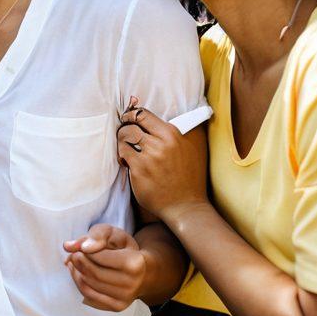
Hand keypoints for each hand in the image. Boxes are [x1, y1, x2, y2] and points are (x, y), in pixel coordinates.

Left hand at [62, 224, 146, 311]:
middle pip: (93, 273)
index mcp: (134, 264)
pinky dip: (79, 284)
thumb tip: (74, 247)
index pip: (99, 257)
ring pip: (89, 286)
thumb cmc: (124, 249)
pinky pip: (90, 297)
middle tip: (74, 254)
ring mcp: (125, 298)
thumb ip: (96, 235)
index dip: (84, 250)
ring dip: (76, 272)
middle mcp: (132, 284)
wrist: (141, 271)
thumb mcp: (113, 233)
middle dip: (78, 262)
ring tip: (73, 262)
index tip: (80, 246)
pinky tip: (78, 273)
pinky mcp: (117, 306)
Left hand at [118, 97, 208, 222]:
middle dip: (125, 125)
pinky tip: (127, 160)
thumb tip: (176, 110)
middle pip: (131, 123)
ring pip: (124, 136)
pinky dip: (122, 154)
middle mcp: (161, 143)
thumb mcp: (194, 147)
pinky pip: (122, 152)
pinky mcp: (139, 170)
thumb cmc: (190, 176)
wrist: (186, 205)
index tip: (130, 119)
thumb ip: (182, 129)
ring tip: (127, 147)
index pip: (143, 114)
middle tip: (125, 132)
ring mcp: (149, 157)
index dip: (132, 115)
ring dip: (122, 140)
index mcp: (173, 134)